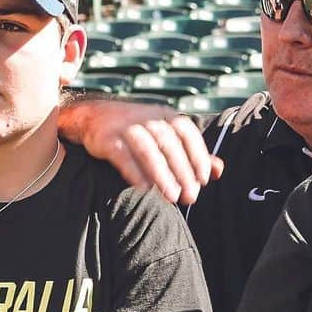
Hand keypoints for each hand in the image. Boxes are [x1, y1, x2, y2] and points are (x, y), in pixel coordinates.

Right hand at [64, 99, 224, 204]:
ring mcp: (125, 127)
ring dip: (161, 174)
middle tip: (190, 196)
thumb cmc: (136, 130)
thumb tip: (219, 171)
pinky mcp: (106, 138)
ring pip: (147, 150)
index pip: (187, 133)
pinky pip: (122, 156)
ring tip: (171, 196)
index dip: (198, 156)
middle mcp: (147, 117)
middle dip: (182, 171)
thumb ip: (192, 153)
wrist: (92, 116)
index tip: (204, 179)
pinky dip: (134, 172)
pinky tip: (144, 189)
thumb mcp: (166, 135)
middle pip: (169, 144)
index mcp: (165, 115)